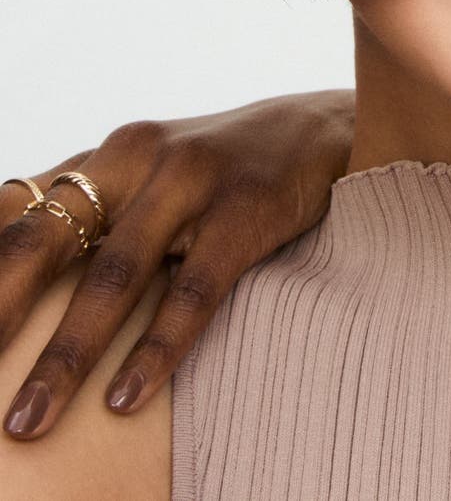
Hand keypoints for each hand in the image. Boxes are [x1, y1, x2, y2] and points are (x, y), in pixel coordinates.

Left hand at [0, 90, 353, 438]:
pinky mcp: (245, 209)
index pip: (18, 215)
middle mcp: (138, 158)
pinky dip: (155, 348)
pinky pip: (192, 289)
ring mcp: (192, 180)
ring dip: (65, 355)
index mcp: (106, 157)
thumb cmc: (218, 169)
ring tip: (28, 420)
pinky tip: (125, 397)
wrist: (319, 130)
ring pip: (113, 274)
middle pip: (46, 241)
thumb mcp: (147, 172)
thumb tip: (7, 244)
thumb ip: (83, 205)